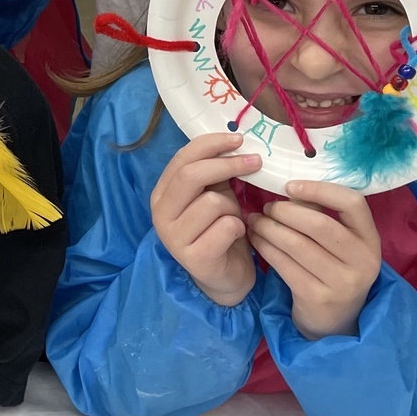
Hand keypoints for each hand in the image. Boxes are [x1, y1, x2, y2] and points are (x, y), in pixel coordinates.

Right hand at [150, 133, 261, 306]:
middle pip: (191, 175)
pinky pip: (226, 227)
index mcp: (162, 194)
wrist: (224, 276)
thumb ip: (214, 171)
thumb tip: (234, 141)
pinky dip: (239, 227)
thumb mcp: (214, 194)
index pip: (182, 158)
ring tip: (234, 217)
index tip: (239, 139)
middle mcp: (161, 214)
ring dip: (233, 206)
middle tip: (255, 162)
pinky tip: (236, 235)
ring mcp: (174, 238)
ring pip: (213, 202)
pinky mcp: (194, 258)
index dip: (211, 144)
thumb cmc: (219, 229)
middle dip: (228, 164)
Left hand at [248, 180, 380, 339]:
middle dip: (285, 212)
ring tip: (255, 221)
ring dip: (269, 228)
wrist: (335, 322)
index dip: (319, 190)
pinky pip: (284, 264)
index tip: (290, 186)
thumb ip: (322, 215)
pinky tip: (256, 240)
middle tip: (266, 208)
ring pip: (297, 244)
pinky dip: (265, 248)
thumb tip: (290, 189)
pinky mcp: (318, 297)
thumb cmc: (333, 270)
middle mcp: (362, 260)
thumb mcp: (340, 244)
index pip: (352, 203)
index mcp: (370, 239)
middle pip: (319, 224)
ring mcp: (342, 282)